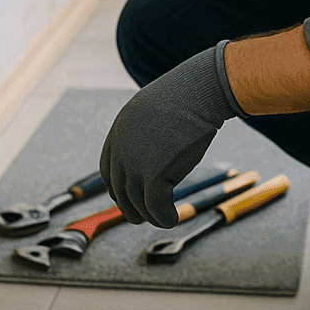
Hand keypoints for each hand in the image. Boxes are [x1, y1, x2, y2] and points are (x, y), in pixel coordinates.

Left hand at [100, 42, 243, 226]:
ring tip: (165, 219)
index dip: (118, 189)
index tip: (131, 198)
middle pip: (120, 190)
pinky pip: (155, 207)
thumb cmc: (188, 95)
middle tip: (145, 216)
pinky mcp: (153, 175)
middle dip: (132, 208)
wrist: (200, 90)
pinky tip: (173, 219)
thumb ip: (147, 129)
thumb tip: (155, 149)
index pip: (108, 170)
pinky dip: (164, 218)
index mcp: (119, 131)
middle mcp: (121, 149)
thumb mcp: (156, 108)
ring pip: (137, 203)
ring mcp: (134, 163)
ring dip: (151, 216)